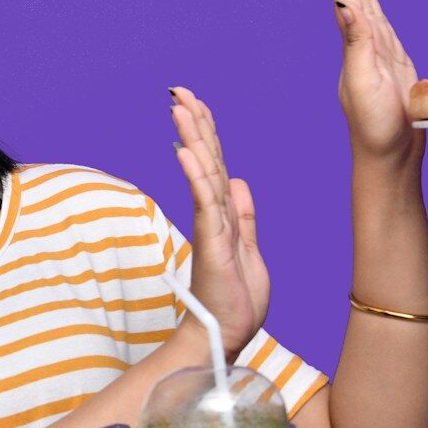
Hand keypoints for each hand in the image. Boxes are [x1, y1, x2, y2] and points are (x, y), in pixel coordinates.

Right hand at [170, 87, 269, 358]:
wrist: (227, 335)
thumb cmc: (236, 300)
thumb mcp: (249, 249)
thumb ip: (244, 215)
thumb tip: (240, 181)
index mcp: (224, 214)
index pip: (216, 163)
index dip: (207, 131)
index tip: (195, 102)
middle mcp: (213, 215)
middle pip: (205, 160)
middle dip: (194, 123)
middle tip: (179, 91)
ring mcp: (210, 227)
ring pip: (202, 174)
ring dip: (192, 139)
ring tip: (179, 108)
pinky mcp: (211, 243)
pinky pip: (205, 203)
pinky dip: (196, 177)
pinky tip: (187, 152)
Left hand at [306, 0, 424, 163]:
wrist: (391, 157)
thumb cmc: (377, 126)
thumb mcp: (365, 81)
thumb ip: (356, 42)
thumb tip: (342, 3)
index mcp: (355, 43)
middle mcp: (364, 44)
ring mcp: (379, 53)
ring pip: (365, 6)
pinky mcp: (394, 63)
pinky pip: (380, 26)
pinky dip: (371, 8)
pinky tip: (364, 2)